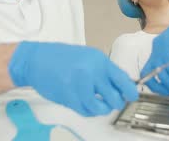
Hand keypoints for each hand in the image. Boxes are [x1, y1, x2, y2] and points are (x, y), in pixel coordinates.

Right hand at [8, 42, 138, 116]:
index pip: (122, 79)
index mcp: (99, 60)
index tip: (132, 96)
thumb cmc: (61, 57)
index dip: (130, 91)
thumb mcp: (88, 56)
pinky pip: (85, 110)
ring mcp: (79, 86)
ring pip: (100, 108)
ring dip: (102, 109)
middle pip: (114, 97)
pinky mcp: (68, 97)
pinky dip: (89, 111)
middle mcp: (91, 73)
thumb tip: (121, 83)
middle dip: (116, 102)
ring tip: (100, 105)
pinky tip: (88, 105)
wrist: (36, 60)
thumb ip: (104, 69)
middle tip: (114, 101)